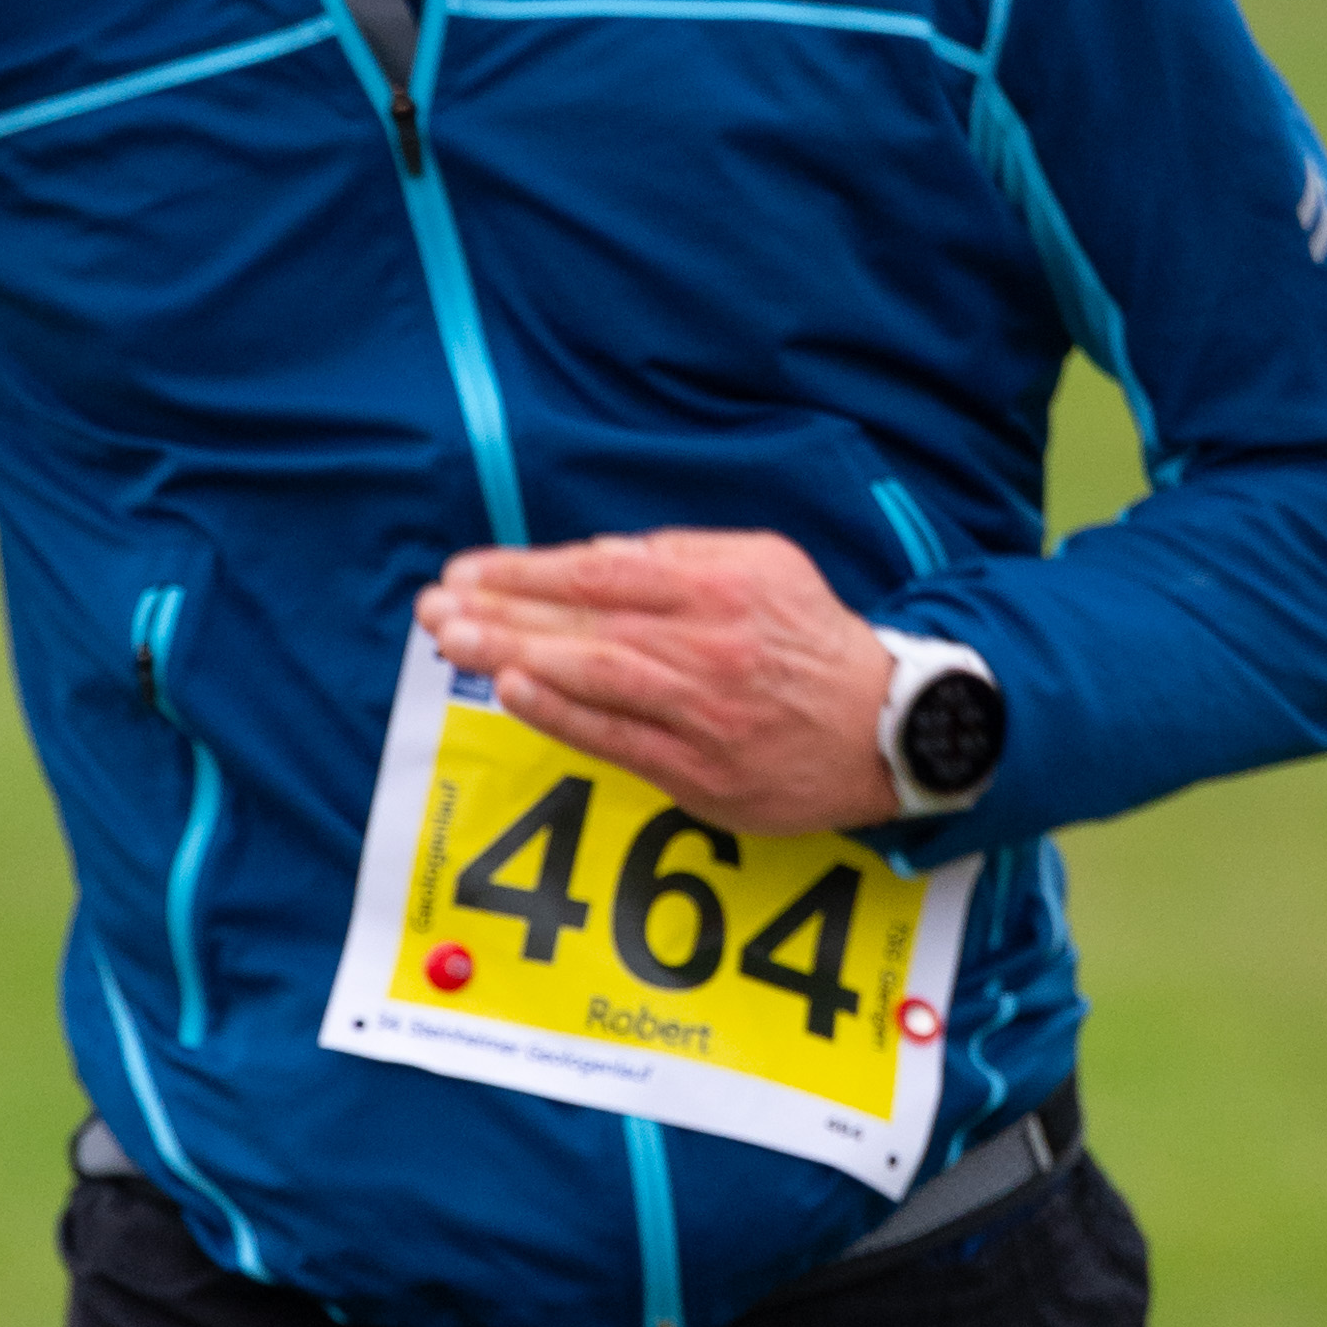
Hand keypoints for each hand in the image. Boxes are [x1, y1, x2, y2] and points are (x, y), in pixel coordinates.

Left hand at [416, 529, 898, 837]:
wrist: (891, 729)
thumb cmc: (812, 643)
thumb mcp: (766, 565)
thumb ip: (681, 555)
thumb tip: (595, 557)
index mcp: (718, 585)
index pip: (599, 574)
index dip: (524, 572)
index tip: (465, 571)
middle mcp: (707, 644)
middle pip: (586, 622)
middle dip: (500, 611)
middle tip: (435, 609)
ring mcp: (703, 711)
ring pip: (595, 675)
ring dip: (515, 656)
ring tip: (453, 643)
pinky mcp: (702, 770)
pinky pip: (618, 738)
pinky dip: (563, 714)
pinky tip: (514, 692)